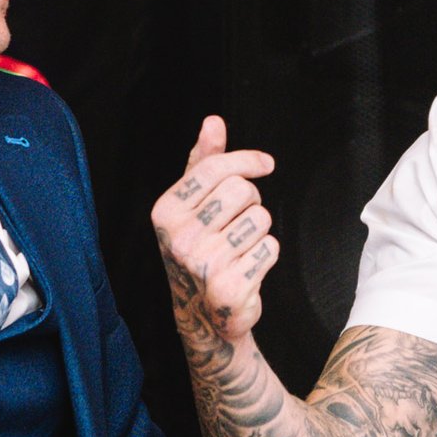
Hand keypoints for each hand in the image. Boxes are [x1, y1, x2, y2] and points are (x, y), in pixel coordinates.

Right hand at [152, 117, 278, 348]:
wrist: (203, 315)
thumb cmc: (200, 248)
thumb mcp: (193, 204)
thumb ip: (204, 162)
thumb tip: (213, 122)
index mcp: (166, 212)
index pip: (215, 169)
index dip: (247, 161)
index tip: (265, 164)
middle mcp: (179, 238)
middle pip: (242, 190)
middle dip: (251, 201)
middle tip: (238, 220)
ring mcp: (203, 265)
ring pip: (260, 219)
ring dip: (259, 230)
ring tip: (240, 247)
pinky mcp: (230, 288)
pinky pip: (270, 248)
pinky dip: (266, 255)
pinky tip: (247, 267)